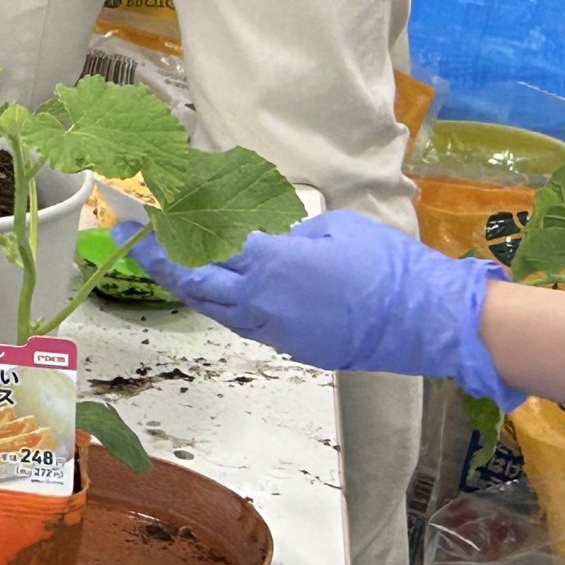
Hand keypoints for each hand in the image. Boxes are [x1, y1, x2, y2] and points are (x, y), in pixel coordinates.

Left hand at [121, 211, 518, 404]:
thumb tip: (268, 237)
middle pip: (197, 281)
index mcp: (270, 262)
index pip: (205, 245)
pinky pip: (243, 324)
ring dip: (187, 288)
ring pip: (215, 308)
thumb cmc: (386, 266)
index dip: (173, 230)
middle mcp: (262, 299)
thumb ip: (289, 233)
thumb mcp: (333, 230)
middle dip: (163, 261)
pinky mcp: (291, 347)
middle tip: (138, 243)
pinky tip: (212, 293)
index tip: (149, 216)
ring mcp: (275, 329)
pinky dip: (221, 306)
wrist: (425, 319)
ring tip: (163, 268)